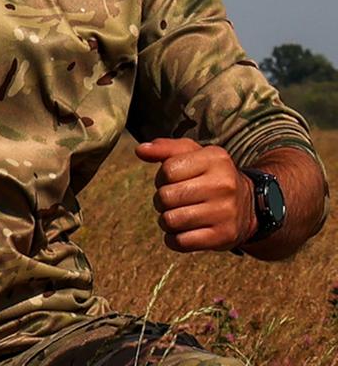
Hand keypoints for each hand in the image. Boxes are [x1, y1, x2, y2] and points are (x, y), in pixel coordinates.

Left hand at [136, 138, 254, 251]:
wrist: (249, 206)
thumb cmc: (211, 175)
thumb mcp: (193, 153)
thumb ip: (165, 148)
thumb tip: (140, 150)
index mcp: (214, 159)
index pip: (168, 170)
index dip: (160, 178)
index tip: (168, 182)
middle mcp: (223, 184)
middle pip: (167, 196)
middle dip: (160, 200)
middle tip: (169, 201)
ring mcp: (225, 212)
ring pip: (171, 220)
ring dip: (165, 221)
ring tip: (173, 216)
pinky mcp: (224, 236)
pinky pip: (182, 242)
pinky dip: (173, 240)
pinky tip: (178, 233)